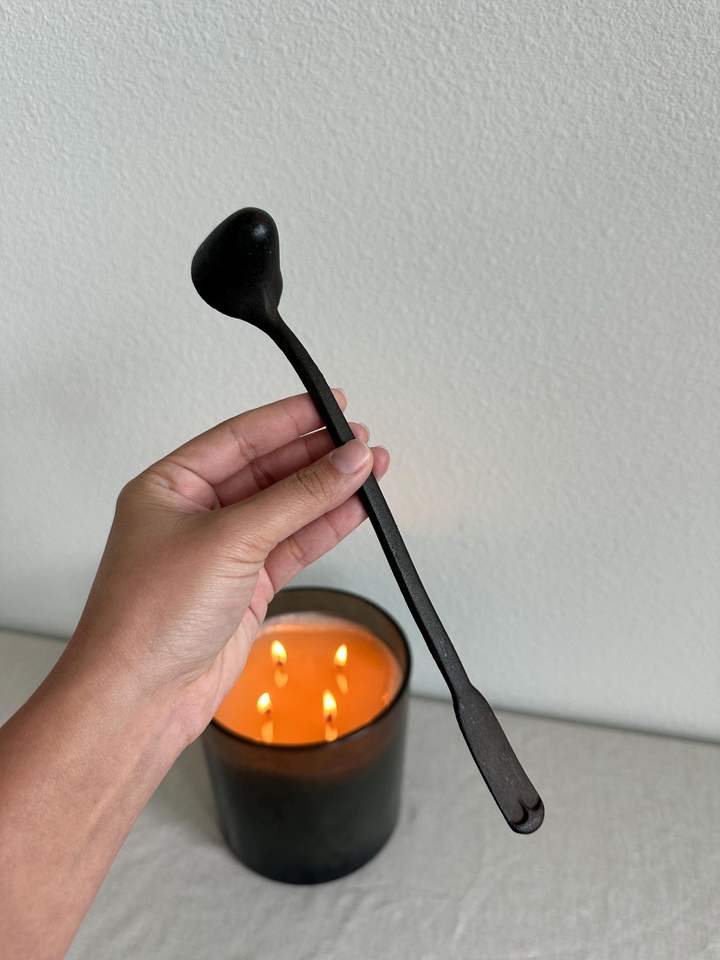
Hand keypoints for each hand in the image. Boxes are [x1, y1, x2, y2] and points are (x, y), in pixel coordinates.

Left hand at [68, 390, 387, 740]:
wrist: (141, 697)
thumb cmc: (149, 617)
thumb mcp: (229, 540)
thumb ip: (296, 498)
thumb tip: (346, 461)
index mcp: (171, 486)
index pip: (240, 437)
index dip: (289, 419)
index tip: (332, 405)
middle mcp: (196, 514)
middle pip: (268, 471)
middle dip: (316, 456)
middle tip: (361, 442)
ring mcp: (223, 552)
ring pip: (287, 509)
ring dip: (329, 491)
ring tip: (373, 470)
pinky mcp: (246, 586)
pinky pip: (294, 545)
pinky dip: (326, 528)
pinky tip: (355, 509)